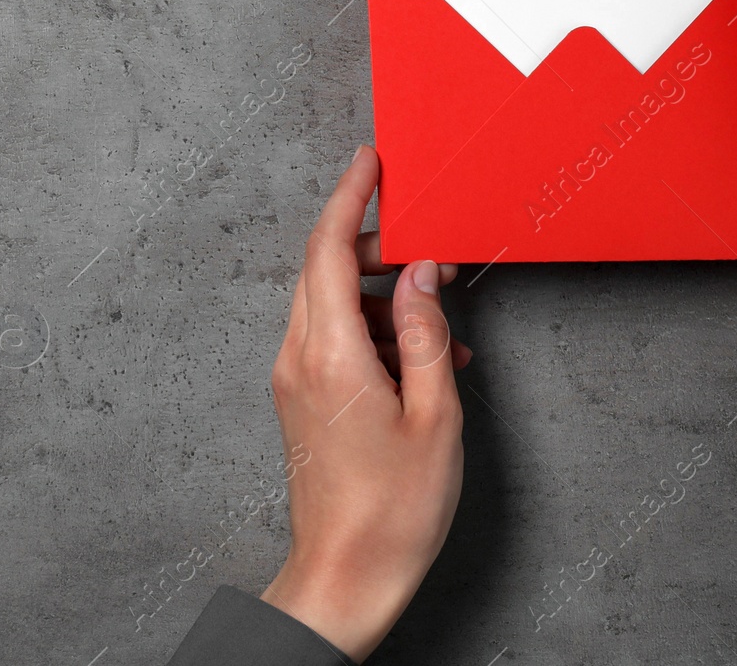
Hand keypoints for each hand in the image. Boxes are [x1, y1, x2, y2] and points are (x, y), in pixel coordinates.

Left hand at [260, 145, 470, 661]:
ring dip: (381, 297)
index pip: (328, 248)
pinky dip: (373, 333)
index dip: (349, 196)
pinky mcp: (300, 400)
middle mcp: (298, 357)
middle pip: (323, 268)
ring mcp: (293, 379)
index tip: (369, 161)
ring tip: (442, 323)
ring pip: (329, 303)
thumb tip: (423, 274)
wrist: (345, 575)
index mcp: (328, 352)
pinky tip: (423, 361)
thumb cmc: (393, 508)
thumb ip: (428, 333)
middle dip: (371, 244)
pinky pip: (331, 340)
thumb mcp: (435, 414)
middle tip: (425, 243)